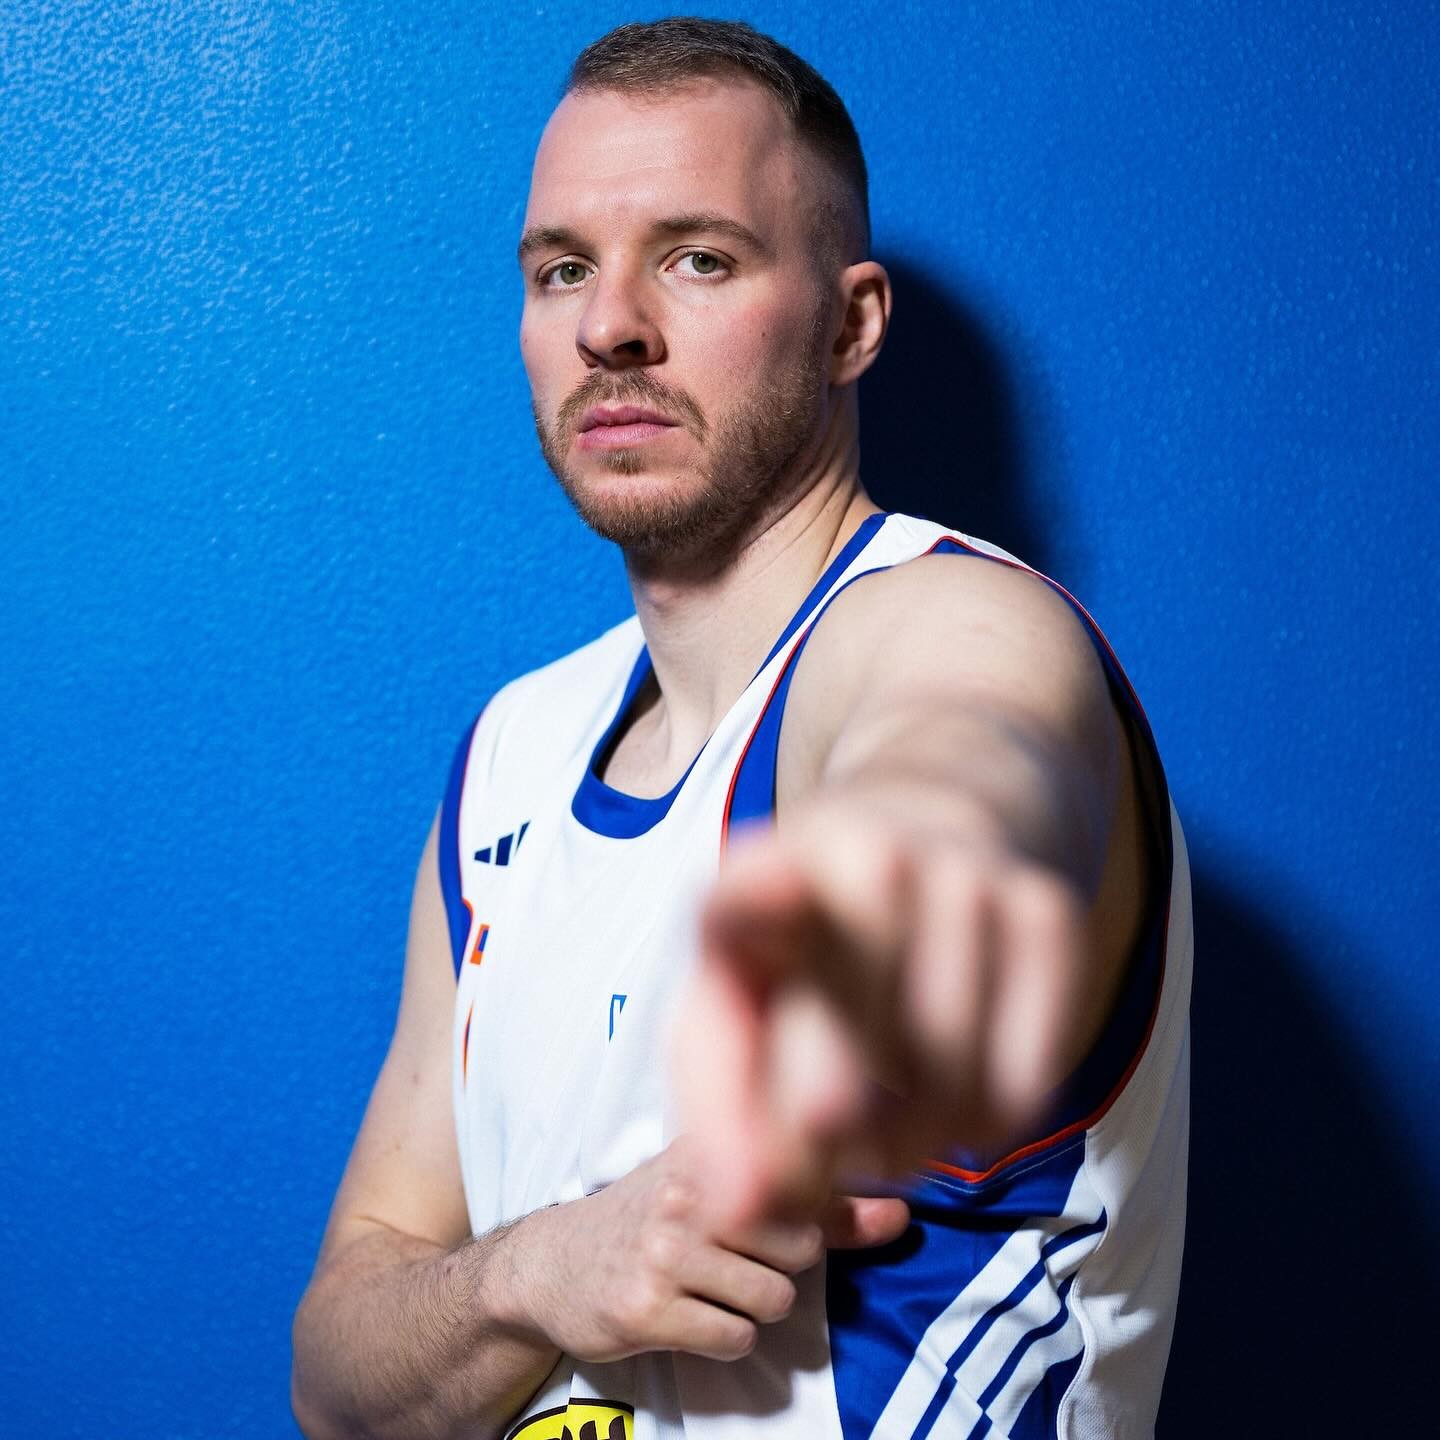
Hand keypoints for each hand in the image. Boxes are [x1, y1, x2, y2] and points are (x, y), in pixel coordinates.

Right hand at [512, 1137, 908, 1363]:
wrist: (552, 1262)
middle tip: (742, 1258)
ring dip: (758, 1306)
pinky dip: (727, 1336)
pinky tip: (694, 1315)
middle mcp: (686, 1195)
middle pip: (802, 1245)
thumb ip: (813, 1198)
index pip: (806, 1178)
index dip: (829, 1210)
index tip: (833, 1218)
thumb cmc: (649, 1216)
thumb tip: (902, 1212)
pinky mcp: (647, 1310)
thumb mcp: (715, 1184)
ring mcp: (663, 1253)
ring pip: (774, 1298)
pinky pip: (735, 1338)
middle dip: (787, 1264)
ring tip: (716, 1287)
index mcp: (707, 1151)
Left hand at [673, 798, 1087, 1224]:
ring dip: (910, 1143)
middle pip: (859, 1007)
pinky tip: (950, 1112)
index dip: (759, 903)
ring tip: (883, 1140)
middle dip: (830, 1115)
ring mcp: (966, 874)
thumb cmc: (796, 960)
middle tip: (825, 1153)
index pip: (751, 892)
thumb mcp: (732, 1020)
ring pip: (946, 1062)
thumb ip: (720, 1120)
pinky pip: (1025, 1077)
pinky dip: (983, 1130)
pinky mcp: (1048, 911)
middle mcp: (865, 851)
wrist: (913, 845)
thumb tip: (744, 1216)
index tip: (770, 907)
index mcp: (761, 871)